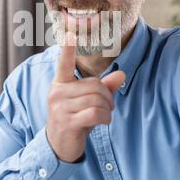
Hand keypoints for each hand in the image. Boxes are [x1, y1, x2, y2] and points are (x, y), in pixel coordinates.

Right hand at [46, 32, 125, 162]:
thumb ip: (104, 87)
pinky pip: (96, 113)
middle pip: (95, 85)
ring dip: (107, 109)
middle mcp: (57, 92)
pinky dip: (106, 118)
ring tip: (103, 115)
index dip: (68, 50)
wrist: (59, 145)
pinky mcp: (67, 122)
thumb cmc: (75, 118)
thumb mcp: (88, 101)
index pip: (64, 64)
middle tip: (107, 107)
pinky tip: (102, 122)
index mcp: (61, 83)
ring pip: (97, 100)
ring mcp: (60, 108)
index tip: (70, 34)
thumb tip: (121, 74)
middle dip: (107, 97)